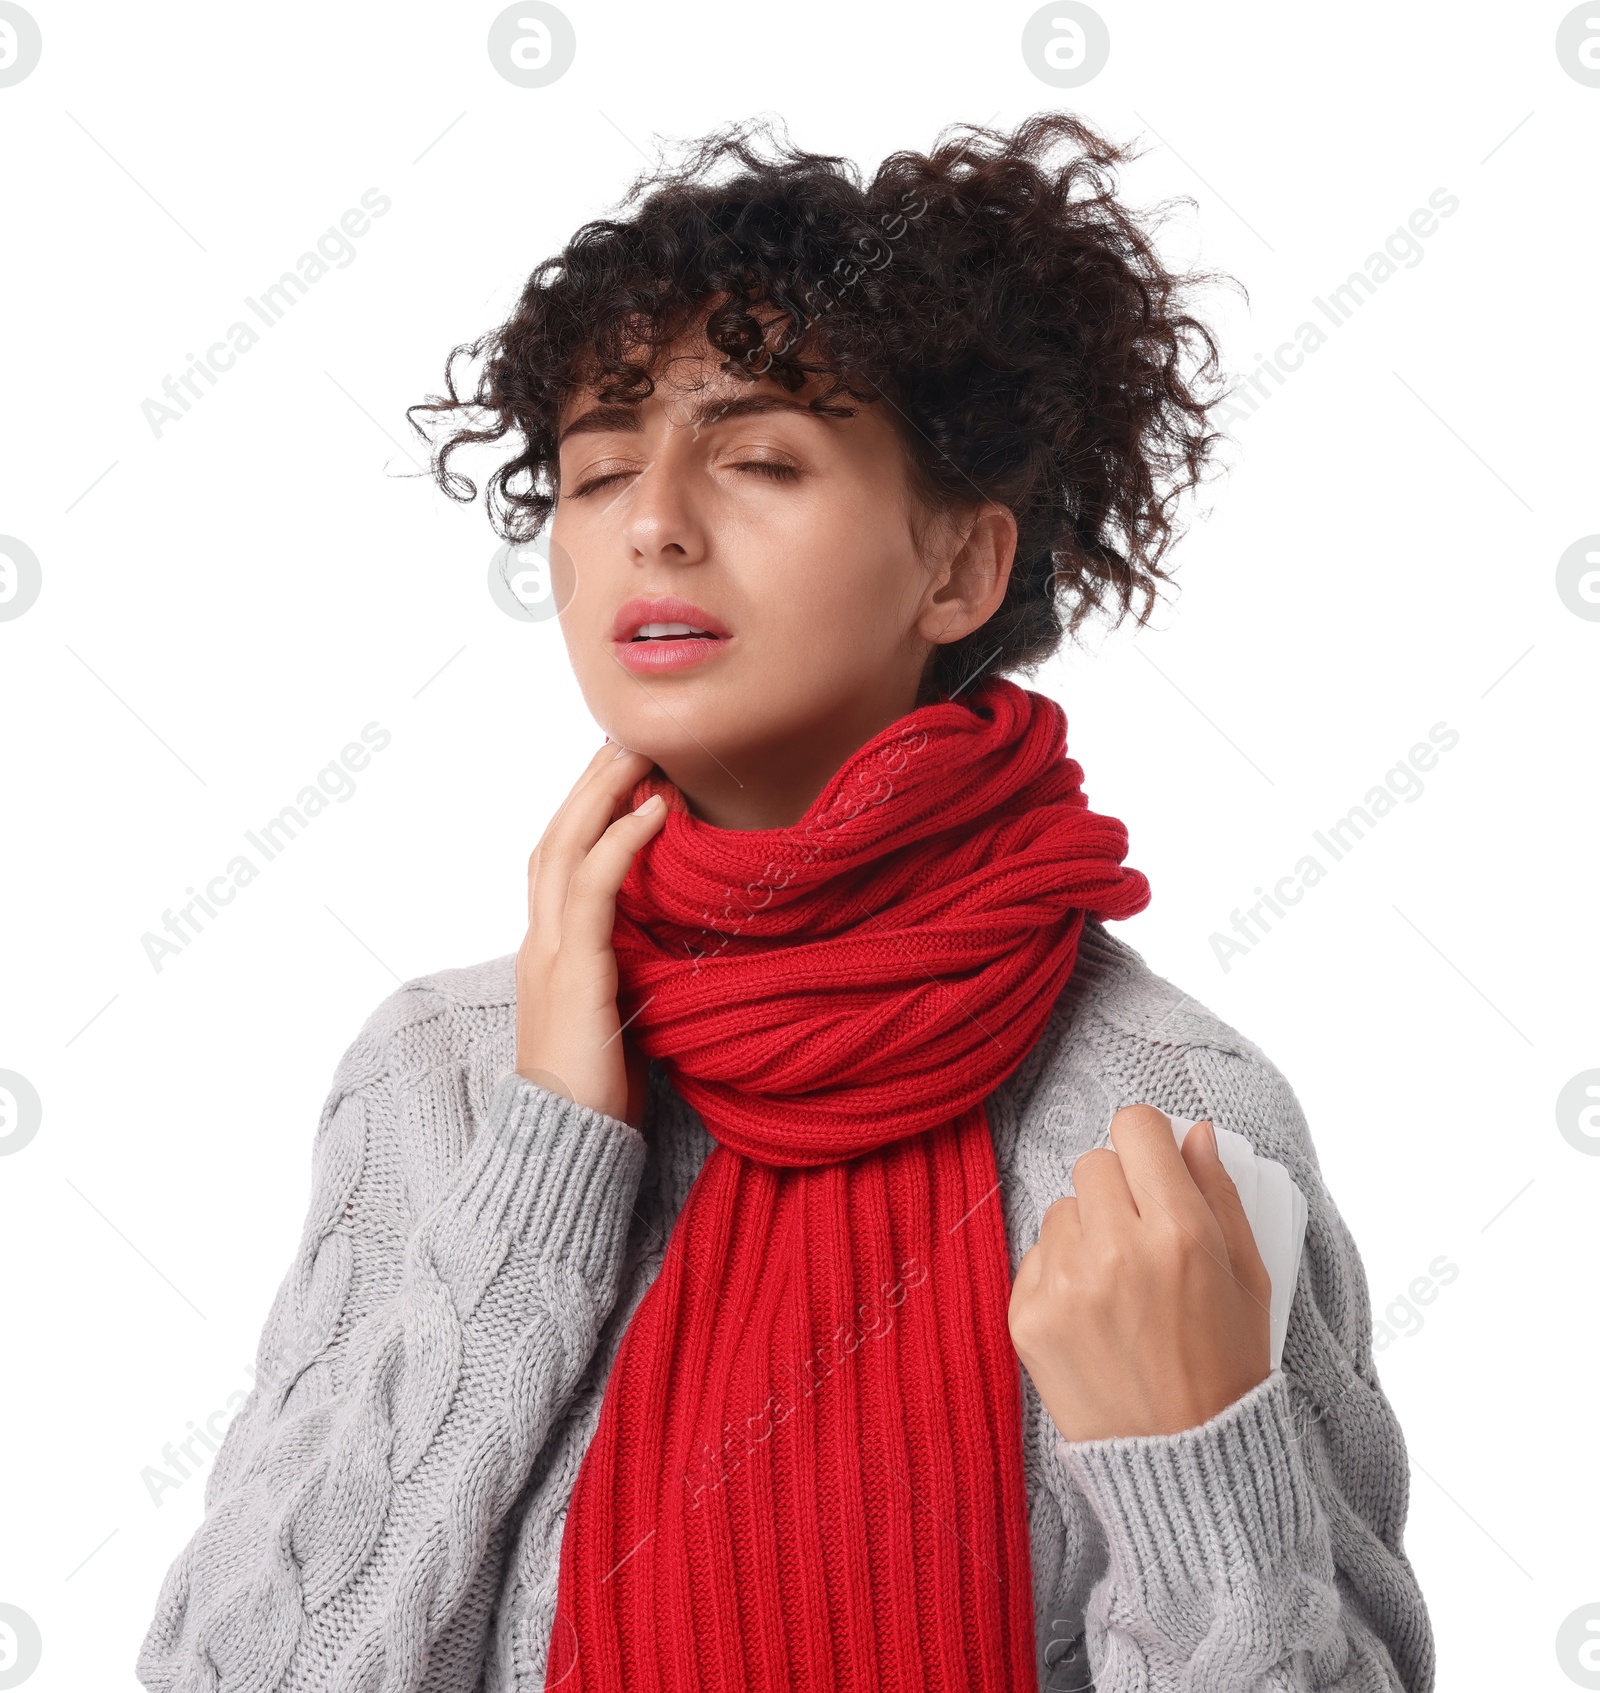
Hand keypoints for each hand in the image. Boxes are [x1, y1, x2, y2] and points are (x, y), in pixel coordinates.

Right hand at [514, 739, 668, 1128]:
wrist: (564, 1149)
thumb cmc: (598, 1095)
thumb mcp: (618, 1018)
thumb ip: (629, 974)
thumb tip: (668, 947)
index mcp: (548, 952)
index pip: (557, 860)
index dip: (586, 811)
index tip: (624, 772)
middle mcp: (539, 943)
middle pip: (555, 835)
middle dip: (592, 782)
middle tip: (630, 736)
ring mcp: (548, 954)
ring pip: (564, 846)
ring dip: (604, 792)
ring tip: (643, 753)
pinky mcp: (571, 971)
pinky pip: (591, 888)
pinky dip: (621, 842)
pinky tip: (653, 812)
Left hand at [1008, 1104, 1270, 1441]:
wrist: (1184, 1465)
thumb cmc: (1226, 1368)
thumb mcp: (1250, 1279)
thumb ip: (1219, 1195)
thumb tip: (1195, 1132)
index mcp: (1180, 1233)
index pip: (1135, 1127)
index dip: (1148, 1142)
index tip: (1153, 1166)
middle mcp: (1117, 1250)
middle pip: (1093, 1164)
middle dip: (1119, 1191)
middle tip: (1144, 1241)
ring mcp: (1066, 1284)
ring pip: (1061, 1209)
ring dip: (1087, 1233)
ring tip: (1121, 1290)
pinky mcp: (1027, 1316)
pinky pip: (1035, 1256)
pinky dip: (1060, 1276)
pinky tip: (1094, 1317)